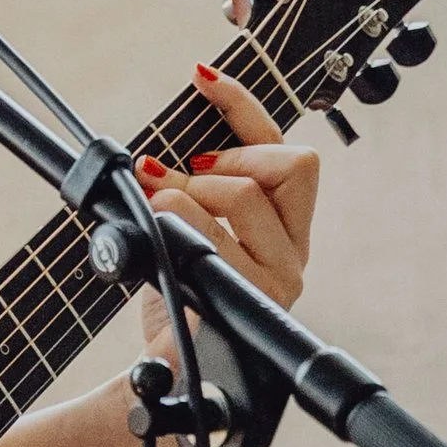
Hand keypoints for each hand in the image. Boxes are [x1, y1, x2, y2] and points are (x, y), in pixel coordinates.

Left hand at [136, 61, 321, 355]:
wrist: (168, 371)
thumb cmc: (174, 300)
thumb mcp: (176, 231)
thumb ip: (182, 191)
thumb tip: (153, 154)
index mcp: (282, 223)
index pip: (281, 146)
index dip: (243, 104)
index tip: (201, 76)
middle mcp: (293, 247)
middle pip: (291, 163)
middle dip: (223, 158)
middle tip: (172, 181)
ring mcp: (282, 275)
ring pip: (246, 196)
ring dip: (188, 190)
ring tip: (158, 210)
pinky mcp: (260, 300)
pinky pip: (221, 242)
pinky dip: (182, 222)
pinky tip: (160, 225)